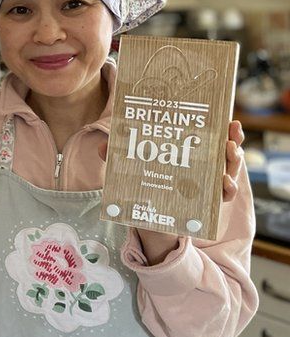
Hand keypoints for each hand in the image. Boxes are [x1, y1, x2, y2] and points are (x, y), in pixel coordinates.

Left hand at [97, 121, 246, 263]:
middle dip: (232, 138)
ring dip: (233, 159)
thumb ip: (119, 157)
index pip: (209, 136)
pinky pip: (222, 196)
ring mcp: (208, 185)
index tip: (226, 117)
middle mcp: (203, 168)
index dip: (221, 127)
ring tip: (231, 149)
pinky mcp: (207, 204)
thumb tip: (102, 148)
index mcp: (189, 154)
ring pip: (229, 170)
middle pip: (224, 150)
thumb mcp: (131, 168)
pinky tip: (226, 182)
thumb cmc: (142, 185)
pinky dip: (227, 188)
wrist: (147, 220)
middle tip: (232, 128)